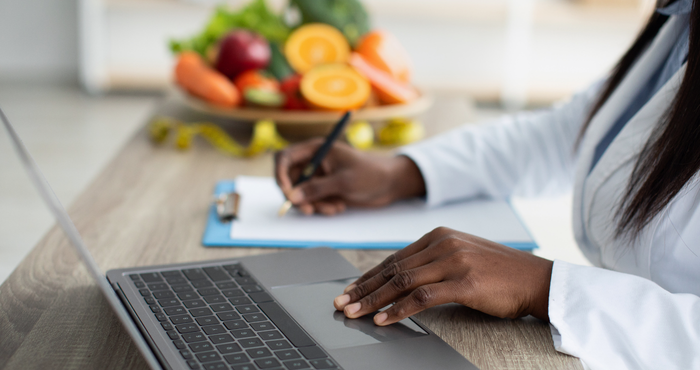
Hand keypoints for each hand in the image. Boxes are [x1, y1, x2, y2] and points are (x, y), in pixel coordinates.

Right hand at [274, 139, 424, 214]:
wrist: (390, 184)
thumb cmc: (370, 174)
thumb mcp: (344, 181)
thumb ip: (317, 188)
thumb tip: (293, 197)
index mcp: (316, 149)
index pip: (285, 157)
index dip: (280, 174)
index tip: (287, 193)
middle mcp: (314, 161)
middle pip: (289, 179)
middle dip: (297, 197)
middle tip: (309, 210)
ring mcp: (318, 176)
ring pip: (300, 193)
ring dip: (313, 205)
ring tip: (334, 208)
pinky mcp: (324, 189)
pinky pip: (311, 201)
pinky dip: (321, 207)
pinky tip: (338, 207)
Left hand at [333, 227, 553, 324]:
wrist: (535, 279)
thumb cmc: (498, 272)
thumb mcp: (461, 256)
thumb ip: (432, 262)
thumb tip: (399, 278)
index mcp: (439, 235)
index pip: (394, 258)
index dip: (369, 276)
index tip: (351, 290)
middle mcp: (443, 244)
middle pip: (393, 269)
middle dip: (364, 288)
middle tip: (342, 302)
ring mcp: (453, 261)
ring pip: (402, 282)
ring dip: (374, 300)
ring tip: (354, 313)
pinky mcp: (464, 282)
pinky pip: (422, 297)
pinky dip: (399, 310)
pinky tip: (384, 319)